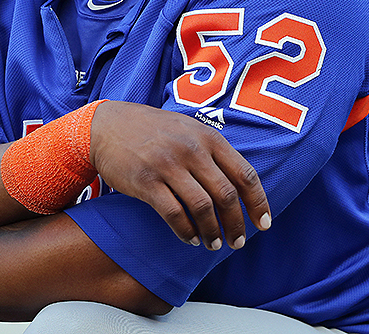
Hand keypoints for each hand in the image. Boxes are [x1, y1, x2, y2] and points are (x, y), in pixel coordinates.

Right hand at [89, 102, 270, 249]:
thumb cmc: (151, 129)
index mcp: (207, 137)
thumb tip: (241, 184)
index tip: (263, 224)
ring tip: (213, 244)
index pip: (245, 174)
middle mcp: (191, 149)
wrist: (106, 125)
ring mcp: (168, 165)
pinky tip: (190, 238)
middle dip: (236, 224)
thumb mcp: (187, 128)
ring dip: (212, 232)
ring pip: (202, 208)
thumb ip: (212, 150)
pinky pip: (174, 214)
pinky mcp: (146, 181)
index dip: (258, 203)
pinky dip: (186, 231)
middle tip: (237, 242)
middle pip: (226, 195)